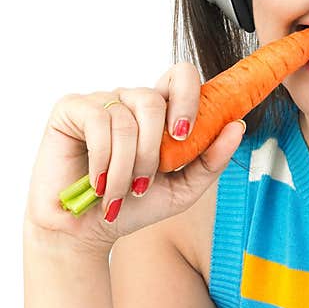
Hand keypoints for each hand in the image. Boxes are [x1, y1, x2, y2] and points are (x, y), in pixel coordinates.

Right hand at [24, 62, 245, 256]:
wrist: (87, 232)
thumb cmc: (134, 206)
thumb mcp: (184, 188)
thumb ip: (212, 159)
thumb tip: (237, 126)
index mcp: (160, 112)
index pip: (181, 76)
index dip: (188, 96)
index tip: (184, 134)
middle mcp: (131, 100)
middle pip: (154, 99)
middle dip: (152, 149)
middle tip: (146, 182)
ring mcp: (100, 101)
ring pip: (126, 116)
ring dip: (126, 164)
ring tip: (119, 192)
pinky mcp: (70, 109)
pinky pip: (97, 120)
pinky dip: (103, 159)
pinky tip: (98, 183)